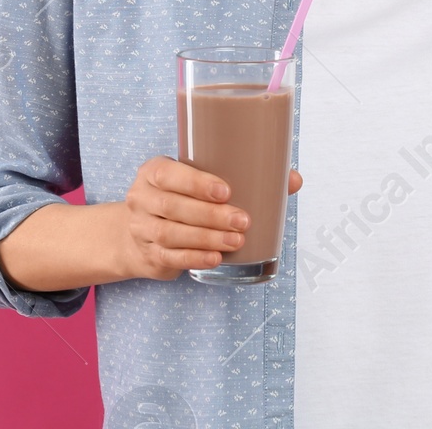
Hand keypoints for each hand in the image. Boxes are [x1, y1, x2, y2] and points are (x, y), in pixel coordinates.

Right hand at [121, 156, 303, 280]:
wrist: (138, 233)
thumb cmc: (182, 196)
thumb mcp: (198, 180)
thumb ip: (241, 175)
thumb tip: (293, 179)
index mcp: (153, 172)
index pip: (168, 174)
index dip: (196, 183)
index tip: (226, 191)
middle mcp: (141, 199)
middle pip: (174, 208)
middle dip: (211, 216)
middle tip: (243, 220)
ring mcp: (141, 230)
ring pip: (172, 235)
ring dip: (207, 238)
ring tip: (237, 240)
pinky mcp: (149, 256)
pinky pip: (171, 258)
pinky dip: (195, 259)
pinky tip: (217, 258)